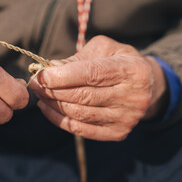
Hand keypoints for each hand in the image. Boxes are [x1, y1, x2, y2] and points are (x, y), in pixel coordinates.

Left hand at [30, 36, 167, 140]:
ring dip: (53, 105)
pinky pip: (82, 130)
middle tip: (34, 84)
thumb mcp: (104, 49)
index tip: (41, 75)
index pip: (92, 74)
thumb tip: (50, 69)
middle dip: (53, 90)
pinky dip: (59, 120)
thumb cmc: (119, 62)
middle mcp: (133, 97)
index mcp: (132, 70)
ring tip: (39, 94)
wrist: (146, 86)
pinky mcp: (118, 133)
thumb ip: (78, 58)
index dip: (63, 76)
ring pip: (80, 114)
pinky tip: (47, 108)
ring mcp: (126, 118)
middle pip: (84, 96)